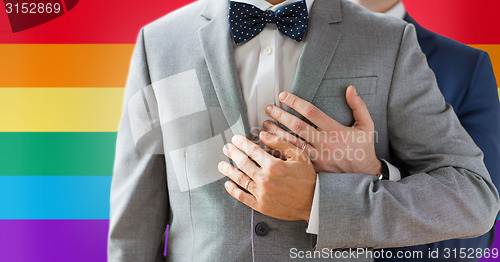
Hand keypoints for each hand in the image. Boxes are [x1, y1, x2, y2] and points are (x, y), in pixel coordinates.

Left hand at [218, 132, 315, 220]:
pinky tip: (228, 184)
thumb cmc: (308, 179)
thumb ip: (280, 143)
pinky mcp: (260, 205)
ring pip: (239, 179)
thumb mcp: (299, 156)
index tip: (235, 139)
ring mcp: (261, 193)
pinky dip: (233, 190)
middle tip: (227, 149)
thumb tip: (263, 135)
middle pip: (243, 163)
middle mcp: (265, 179)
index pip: (252, 150)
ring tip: (222, 164)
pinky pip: (242, 196)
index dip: (242, 143)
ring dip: (228, 170)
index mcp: (273, 165)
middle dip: (232, 153)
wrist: (313, 202)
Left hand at [263, 85, 381, 175]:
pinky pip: (293, 159)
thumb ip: (358, 106)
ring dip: (276, 133)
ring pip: (292, 143)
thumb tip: (350, 88)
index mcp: (335, 130)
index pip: (311, 112)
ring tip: (265, 125)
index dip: (295, 102)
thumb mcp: (366, 125)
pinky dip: (281, 151)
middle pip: (297, 126)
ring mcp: (318, 157)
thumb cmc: (364, 148)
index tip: (283, 96)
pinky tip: (270, 145)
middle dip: (280, 115)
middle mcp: (325, 143)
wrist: (364, 175)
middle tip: (269, 108)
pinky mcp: (313, 169)